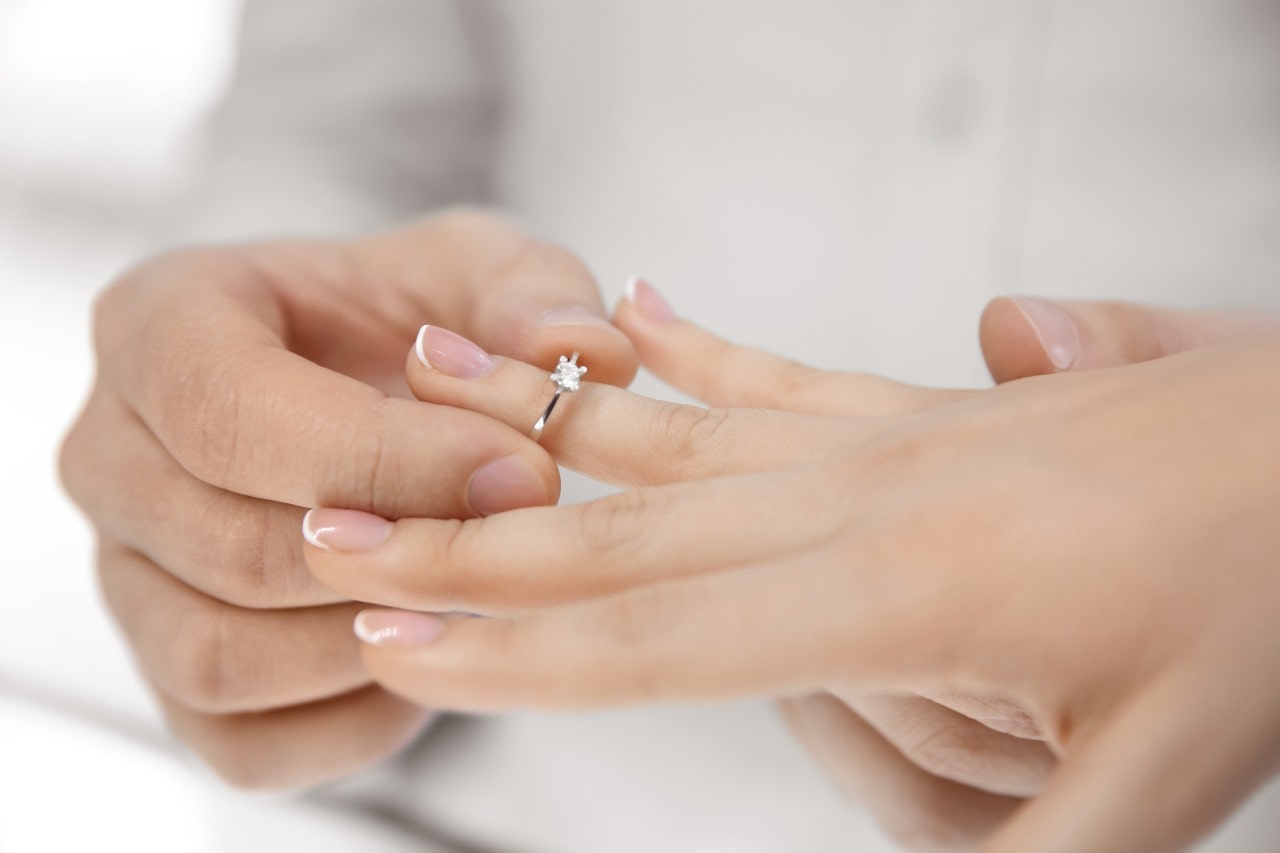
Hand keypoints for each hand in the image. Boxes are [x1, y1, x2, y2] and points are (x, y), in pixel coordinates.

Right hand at [58, 210, 637, 789]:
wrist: (369, 394)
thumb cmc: (412, 321)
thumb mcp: (480, 272)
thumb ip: (535, 295)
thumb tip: (578, 352)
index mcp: (160, 327)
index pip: (229, 411)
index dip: (383, 457)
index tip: (521, 469)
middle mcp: (111, 456)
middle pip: (232, 547)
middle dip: (402, 555)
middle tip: (525, 536)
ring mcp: (126, 577)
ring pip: (223, 657)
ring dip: (377, 638)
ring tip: (478, 585)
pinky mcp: (169, 676)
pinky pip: (246, 743)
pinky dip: (356, 719)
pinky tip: (431, 646)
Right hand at [304, 282, 1279, 850]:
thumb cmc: (1265, 596)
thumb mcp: (1165, 782)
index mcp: (904, 591)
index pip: (659, 636)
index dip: (514, 646)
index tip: (386, 626)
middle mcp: (863, 495)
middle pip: (626, 529)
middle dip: (469, 538)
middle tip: (336, 516)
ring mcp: (886, 436)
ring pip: (673, 437)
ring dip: (541, 424)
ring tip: (430, 369)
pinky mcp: (919, 407)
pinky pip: (774, 374)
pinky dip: (689, 354)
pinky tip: (633, 315)